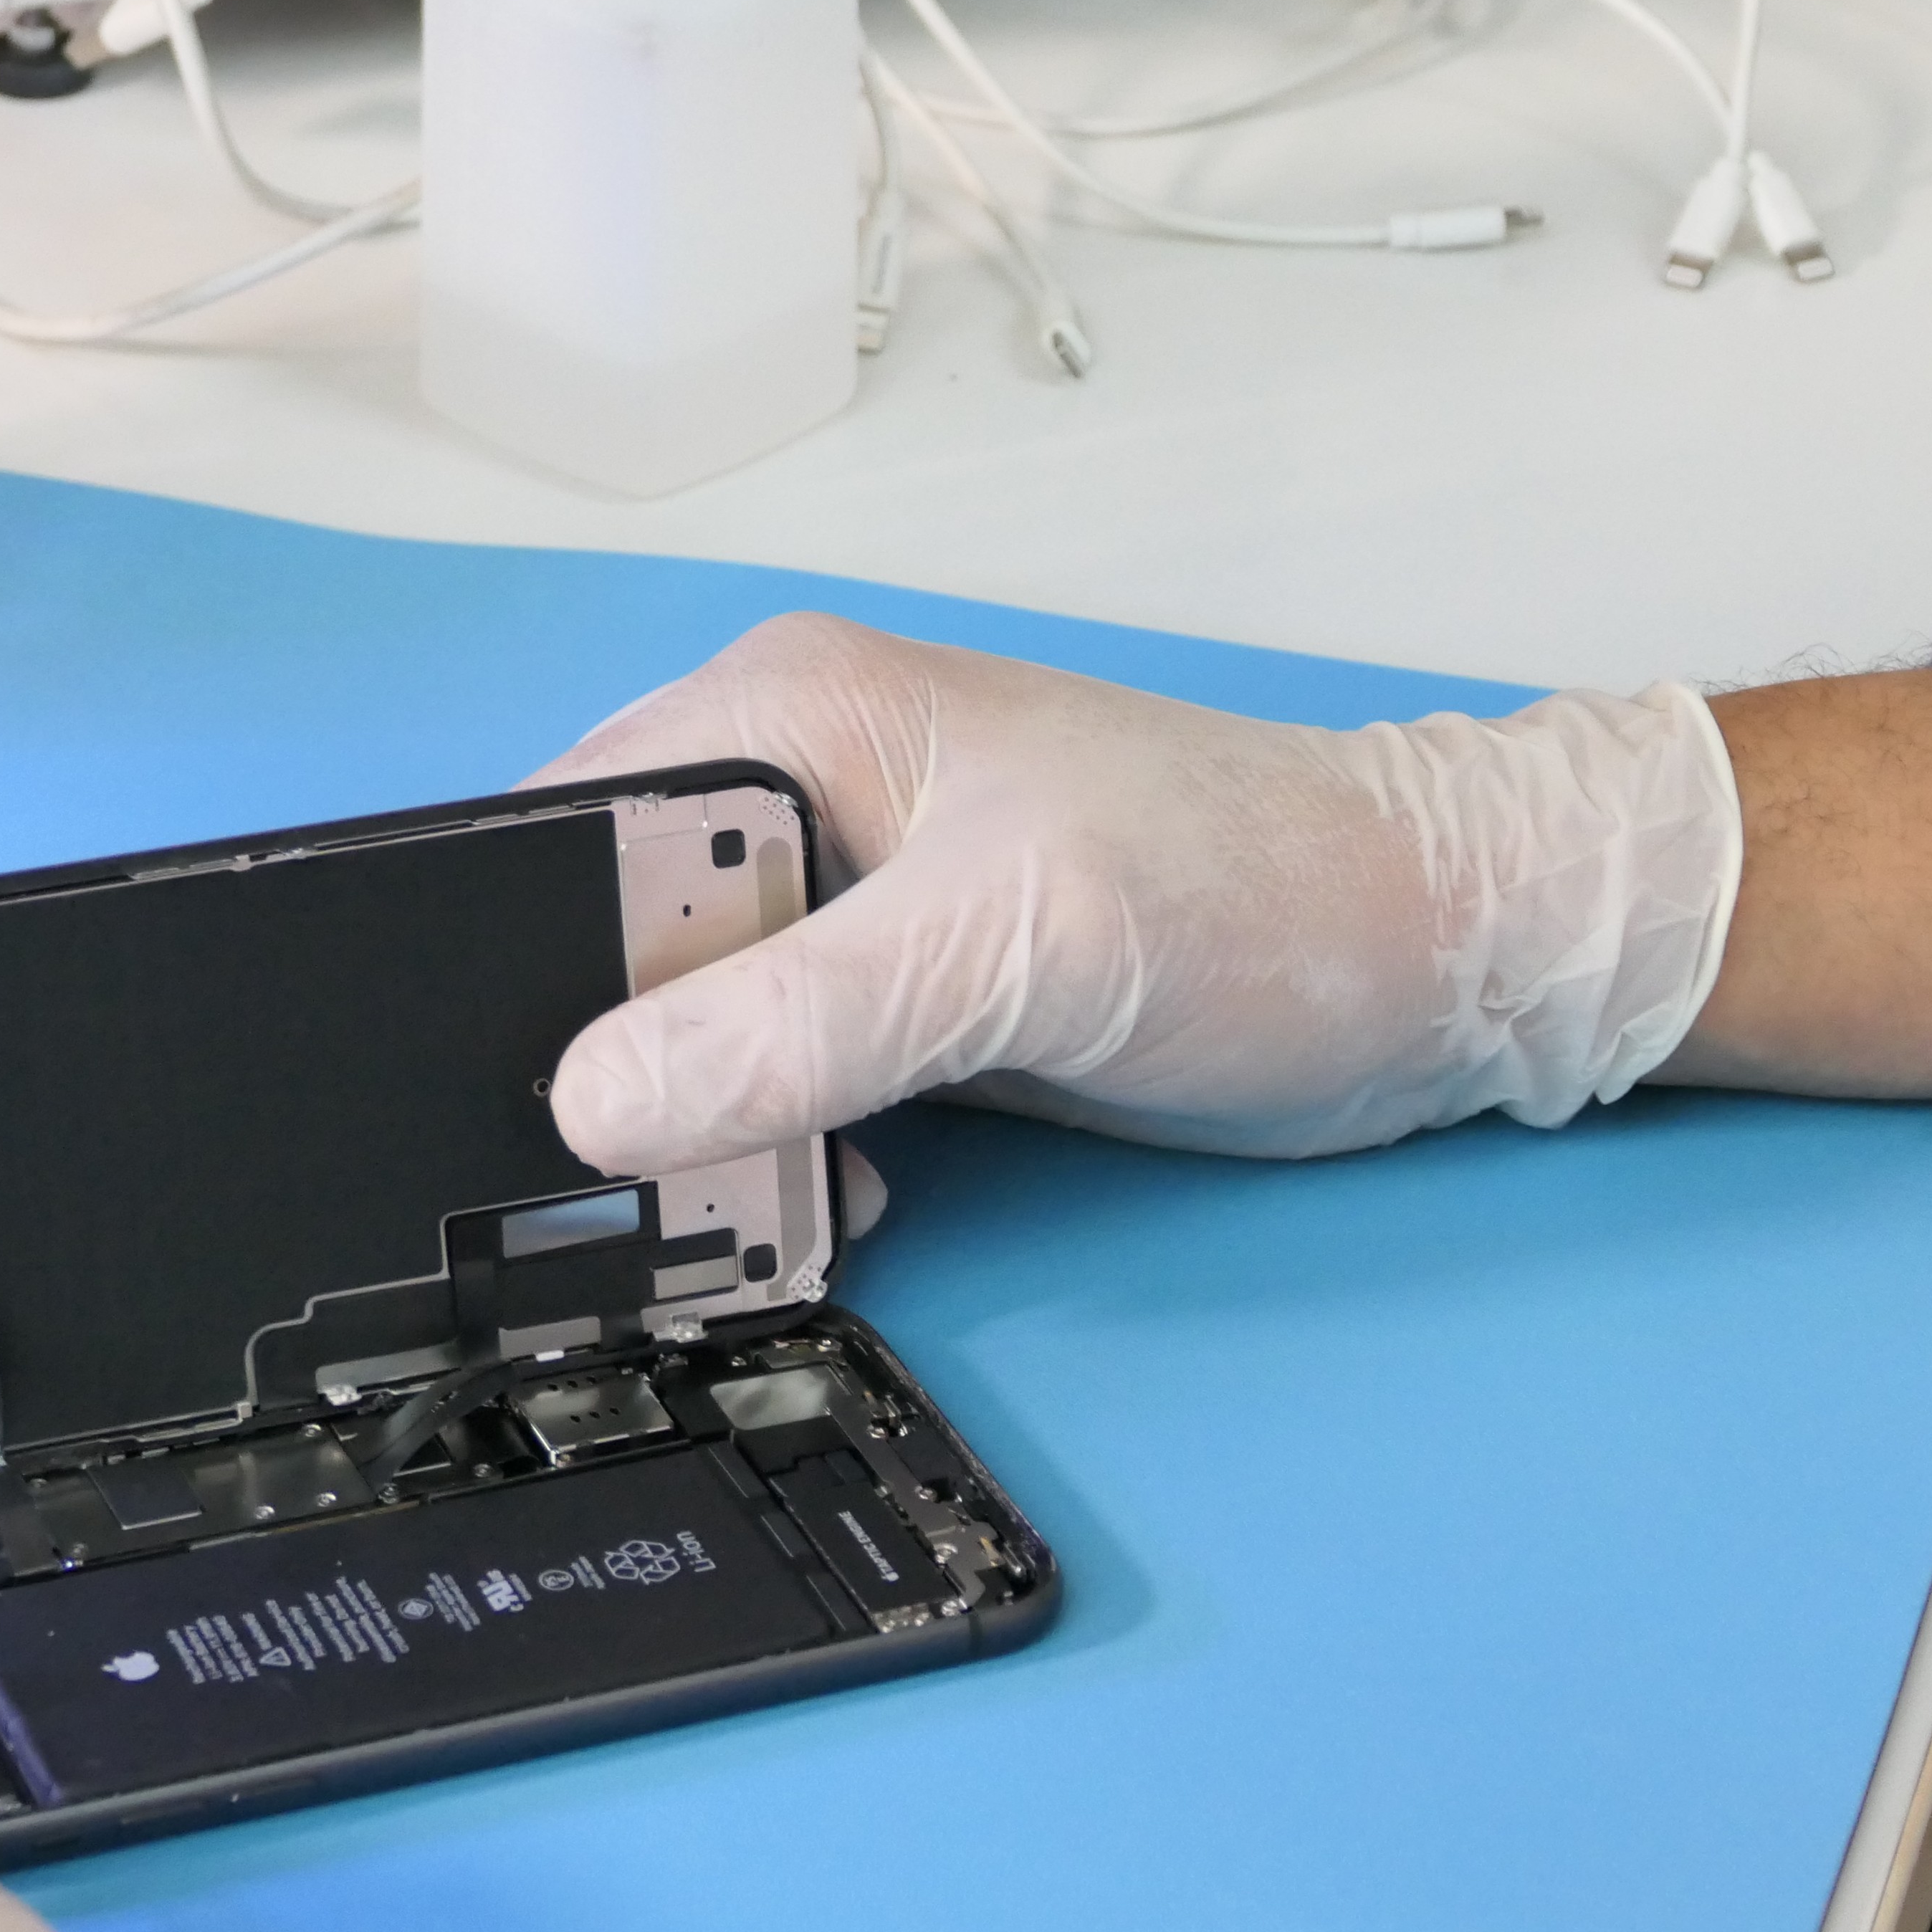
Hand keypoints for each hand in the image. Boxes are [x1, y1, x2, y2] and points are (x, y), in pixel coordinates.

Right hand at [528, 613, 1741, 1174]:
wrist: (1428, 961)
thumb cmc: (1254, 897)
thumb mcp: (1014, 948)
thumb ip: (797, 1018)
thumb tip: (593, 1104)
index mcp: (783, 718)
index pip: (558, 834)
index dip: (508, 969)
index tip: (504, 1112)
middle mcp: (794, 792)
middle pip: (599, 946)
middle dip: (605, 1077)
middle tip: (633, 1197)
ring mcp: (849, 899)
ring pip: (680, 1033)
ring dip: (699, 1137)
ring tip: (749, 1213)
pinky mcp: (902, 993)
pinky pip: (769, 1084)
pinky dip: (775, 1156)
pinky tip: (828, 1202)